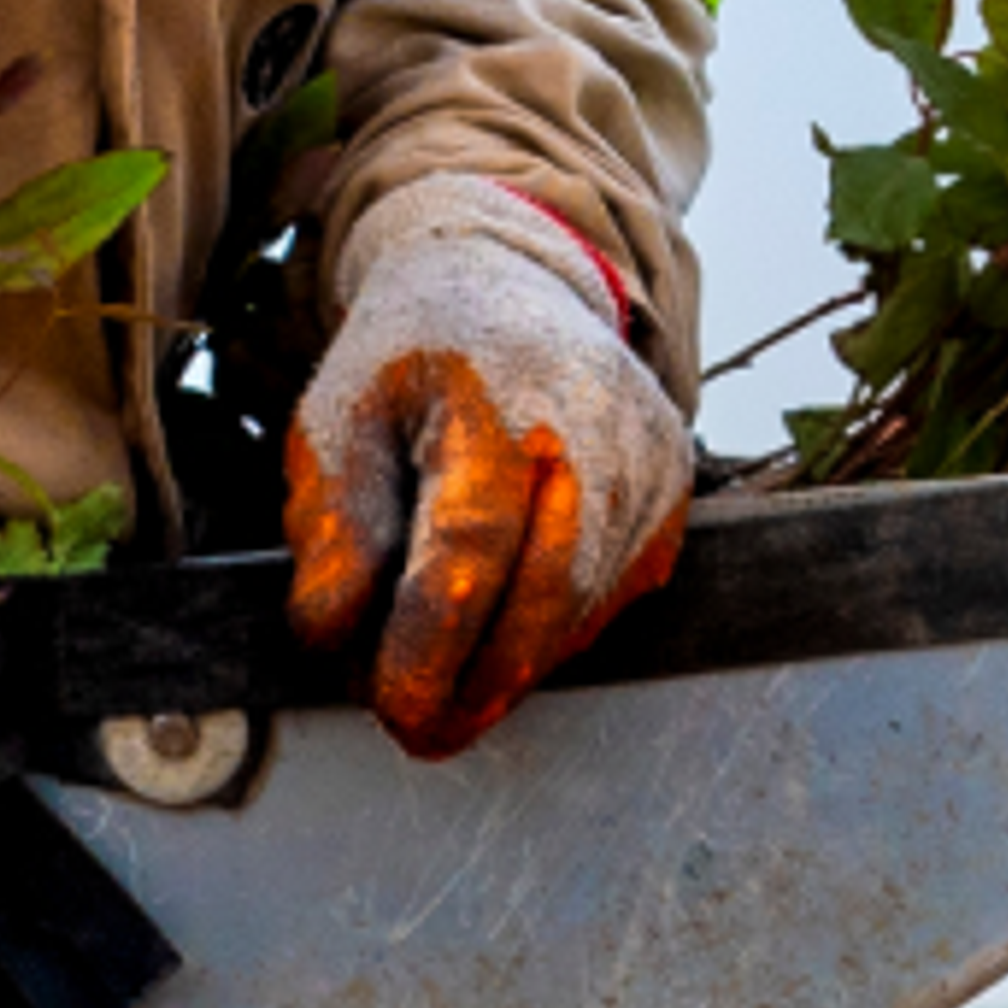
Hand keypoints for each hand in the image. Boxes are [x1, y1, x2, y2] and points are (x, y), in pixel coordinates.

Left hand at [286, 175, 692, 761]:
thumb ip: (333, 530)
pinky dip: (548, 634)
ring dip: (508, 668)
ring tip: (445, 671)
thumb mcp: (337, 420)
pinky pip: (610, 603)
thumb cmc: (413, 358)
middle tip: (418, 726)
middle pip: (542, 602)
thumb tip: (335, 638)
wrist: (511, 281)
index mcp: (496, 400)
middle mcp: (594, 432)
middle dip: (475, 686)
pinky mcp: (674, 503)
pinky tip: (499, 623)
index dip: (431, 650)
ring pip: (579, 616)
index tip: (394, 708)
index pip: (470, 554)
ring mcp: (650, 469)